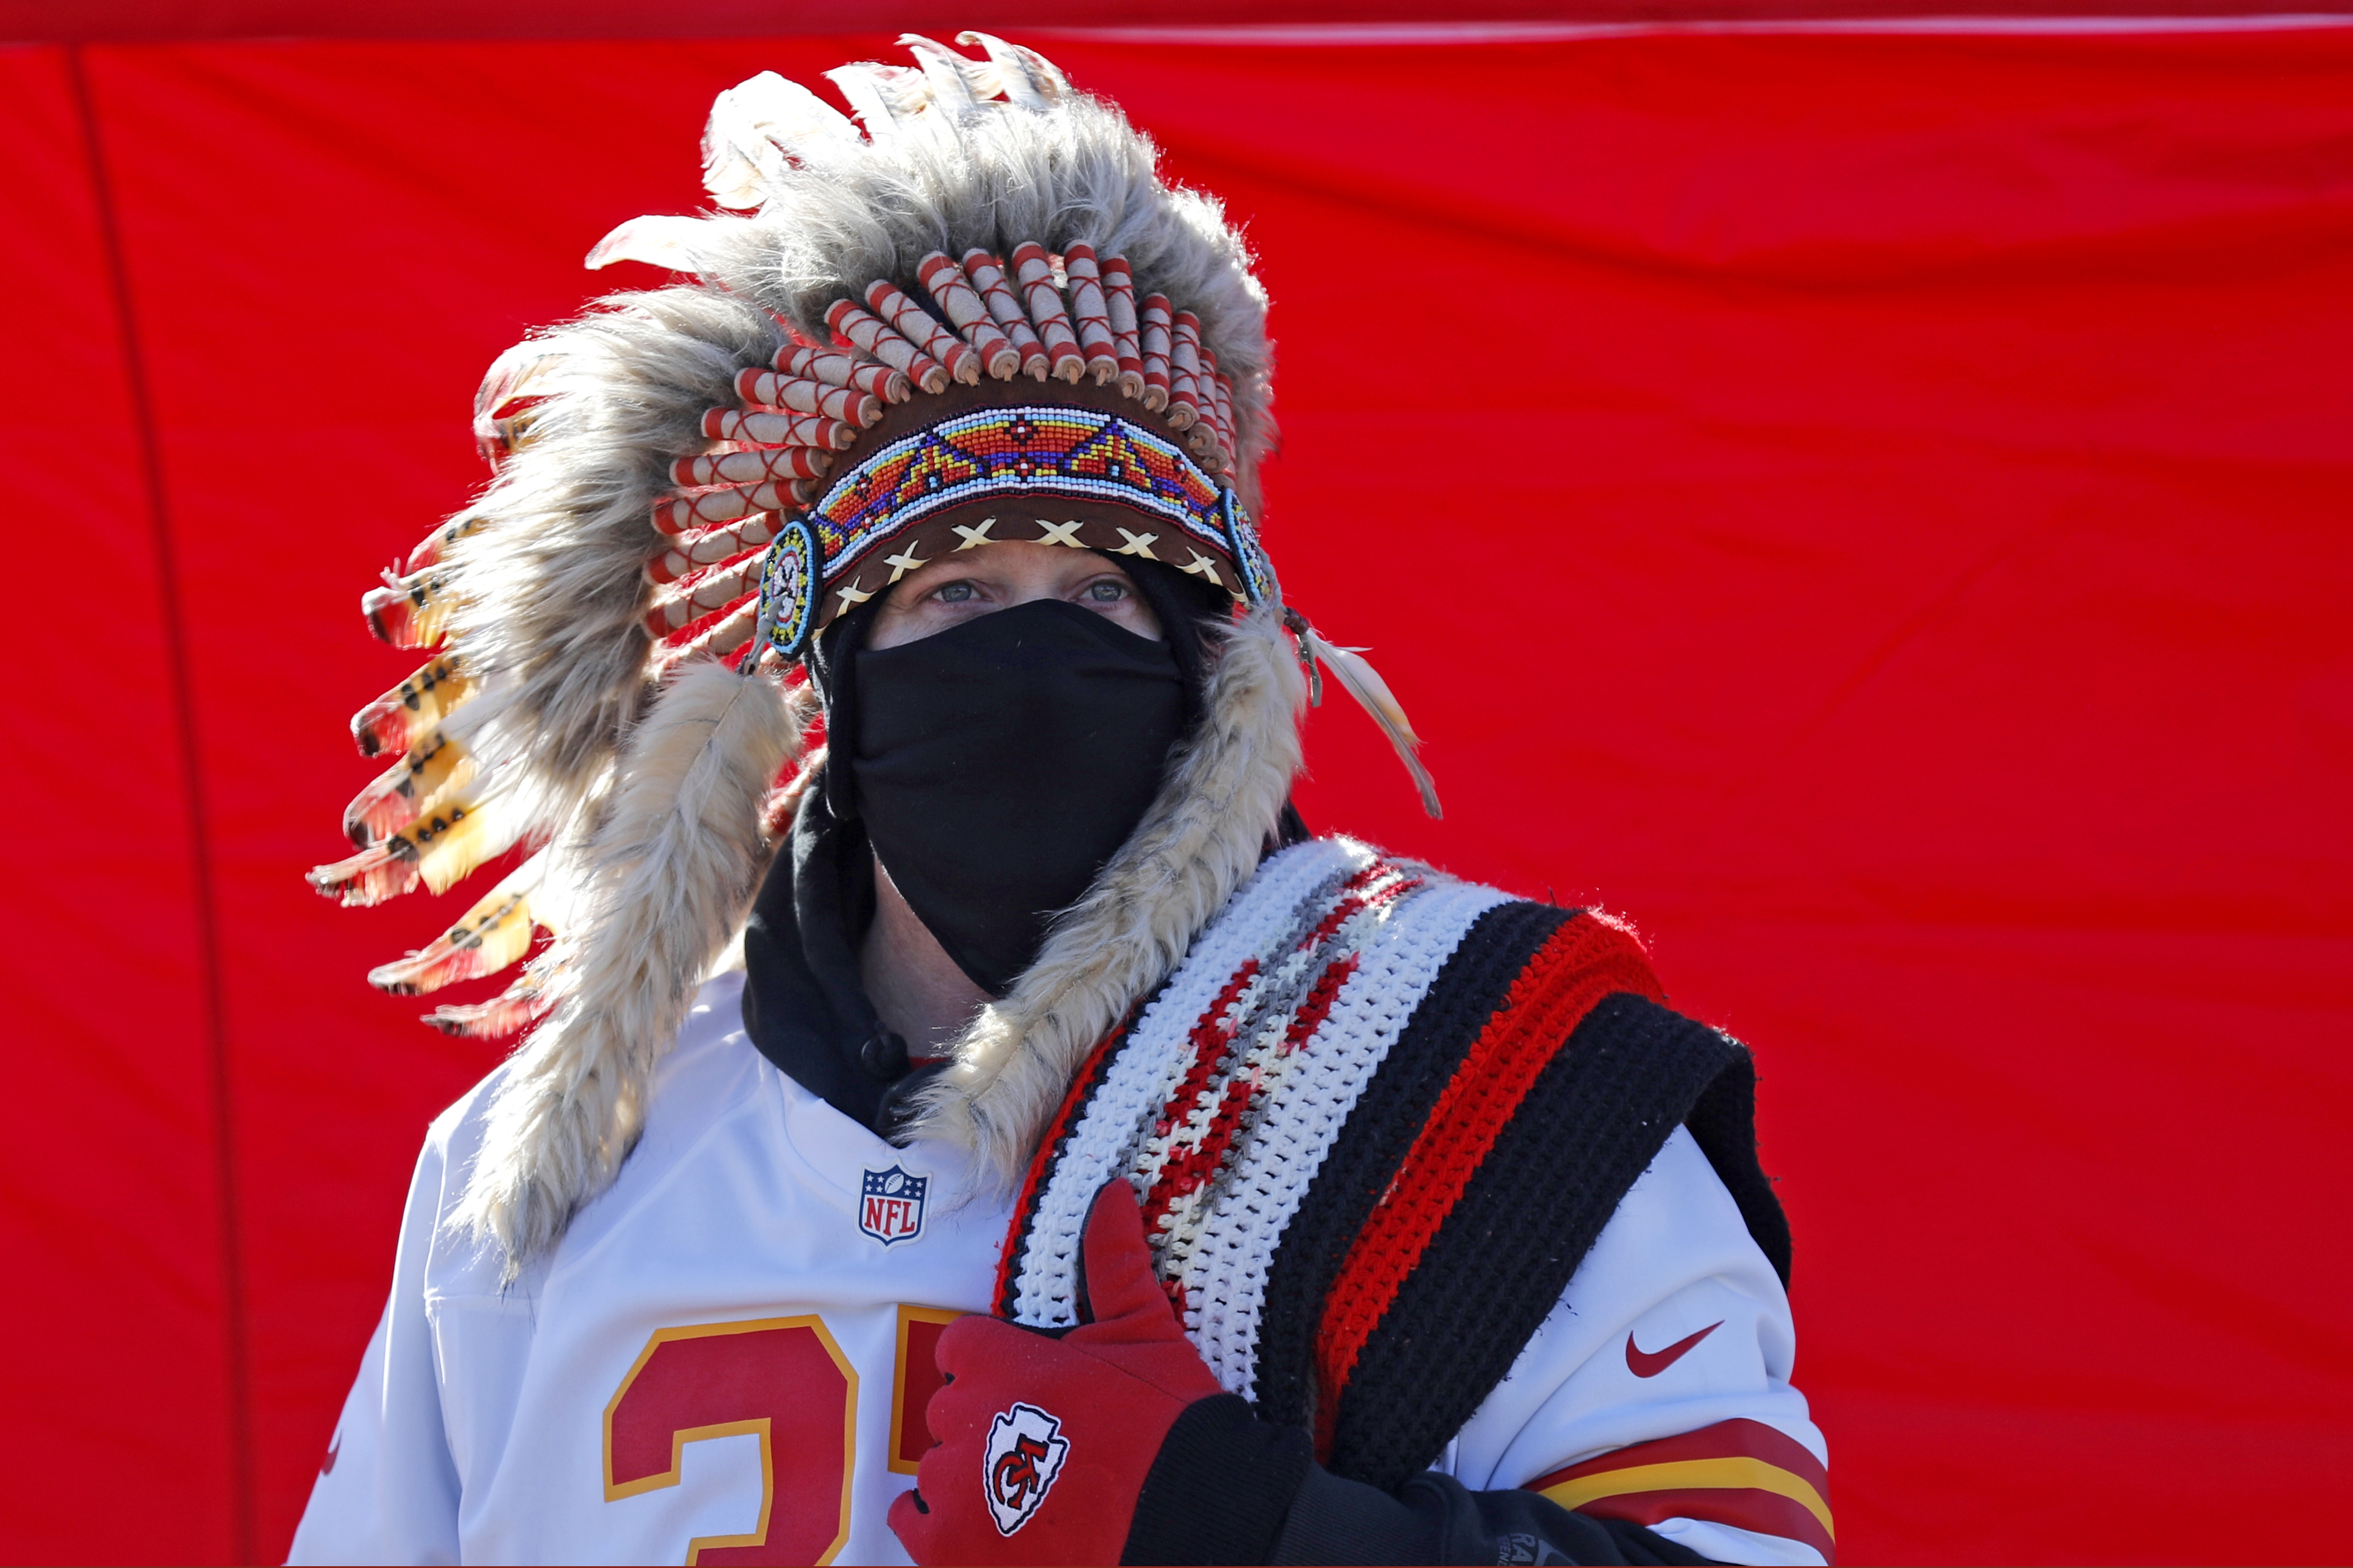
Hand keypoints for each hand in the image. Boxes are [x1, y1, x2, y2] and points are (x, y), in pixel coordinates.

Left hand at [888, 1180, 1223, 1564]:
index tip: (1030, 1386)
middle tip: (1044, 1445)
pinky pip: (913, 1522)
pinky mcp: (948, 1549)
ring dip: (970, 1475)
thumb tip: (1111, 1192)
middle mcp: (962, 1419)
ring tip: (1029, 1493)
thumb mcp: (1144, 1330)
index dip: (994, 1365)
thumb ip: (1113, 1259)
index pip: (959, 1349)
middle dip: (987, 1422)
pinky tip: (994, 1528)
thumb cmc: (1166, 1421)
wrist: (1187, 1518)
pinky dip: (942, 1526)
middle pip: (948, 1410)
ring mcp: (952, 1488)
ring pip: (935, 1467)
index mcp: (996, 1360)